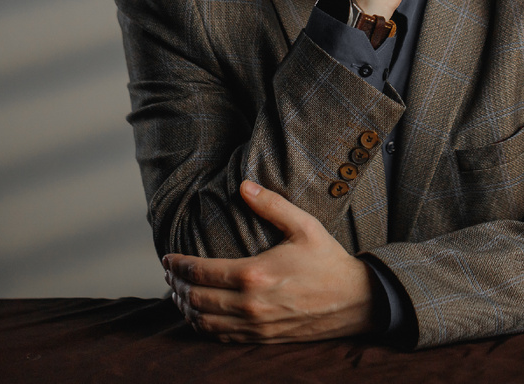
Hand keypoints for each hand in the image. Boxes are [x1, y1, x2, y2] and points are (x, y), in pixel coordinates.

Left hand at [165, 180, 378, 342]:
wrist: (357, 301)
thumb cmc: (329, 261)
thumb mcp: (304, 226)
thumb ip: (271, 205)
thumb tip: (243, 186)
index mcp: (254, 275)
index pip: (200, 272)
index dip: (178, 265)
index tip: (167, 257)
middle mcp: (249, 305)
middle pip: (195, 298)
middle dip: (176, 285)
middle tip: (169, 274)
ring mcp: (255, 326)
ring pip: (204, 323)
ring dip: (185, 308)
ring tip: (178, 294)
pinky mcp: (263, 338)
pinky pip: (222, 338)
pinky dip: (204, 327)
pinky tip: (200, 316)